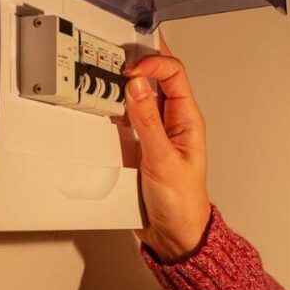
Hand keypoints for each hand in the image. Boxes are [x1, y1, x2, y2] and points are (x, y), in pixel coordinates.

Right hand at [122, 36, 210, 262]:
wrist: (174, 234)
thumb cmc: (181, 202)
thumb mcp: (162, 159)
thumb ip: (147, 122)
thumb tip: (137, 85)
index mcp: (188, 120)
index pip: (174, 74)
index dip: (152, 63)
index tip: (129, 71)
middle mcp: (172, 121)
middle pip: (156, 79)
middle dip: (137, 63)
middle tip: (113, 55)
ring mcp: (155, 132)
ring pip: (139, 96)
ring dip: (123, 84)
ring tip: (104, 73)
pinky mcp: (139, 144)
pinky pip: (125, 118)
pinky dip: (113, 108)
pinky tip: (101, 105)